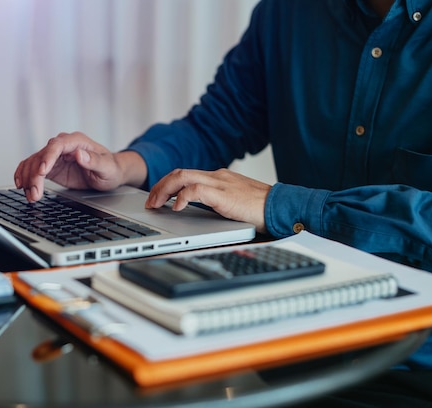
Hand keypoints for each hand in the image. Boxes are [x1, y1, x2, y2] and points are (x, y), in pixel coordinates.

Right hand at [14, 132, 145, 201]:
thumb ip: (94, 160)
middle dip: (35, 175)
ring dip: (28, 179)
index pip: (57, 145)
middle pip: (42, 156)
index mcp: (77, 141)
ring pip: (33, 163)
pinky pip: (32, 168)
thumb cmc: (110, 168)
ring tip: (31, 196)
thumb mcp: (107, 167)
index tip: (42, 171)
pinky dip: (24, 175)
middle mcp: (63, 146)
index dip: (48, 157)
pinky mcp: (51, 166)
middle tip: (35, 193)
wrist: (110, 173)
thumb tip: (80, 154)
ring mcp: (55, 156)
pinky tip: (21, 185)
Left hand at [145, 168, 270, 232]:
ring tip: (156, 204)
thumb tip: (198, 210)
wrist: (281, 206)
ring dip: (164, 190)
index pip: (186, 174)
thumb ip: (217, 201)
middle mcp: (217, 176)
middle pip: (179, 173)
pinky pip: (195, 190)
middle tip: (150, 202)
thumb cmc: (261, 208)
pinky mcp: (223, 194)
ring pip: (182, 177)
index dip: (168, 184)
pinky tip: (177, 208)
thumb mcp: (234, 202)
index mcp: (219, 177)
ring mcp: (220, 183)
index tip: (158, 197)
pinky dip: (182, 197)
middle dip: (160, 186)